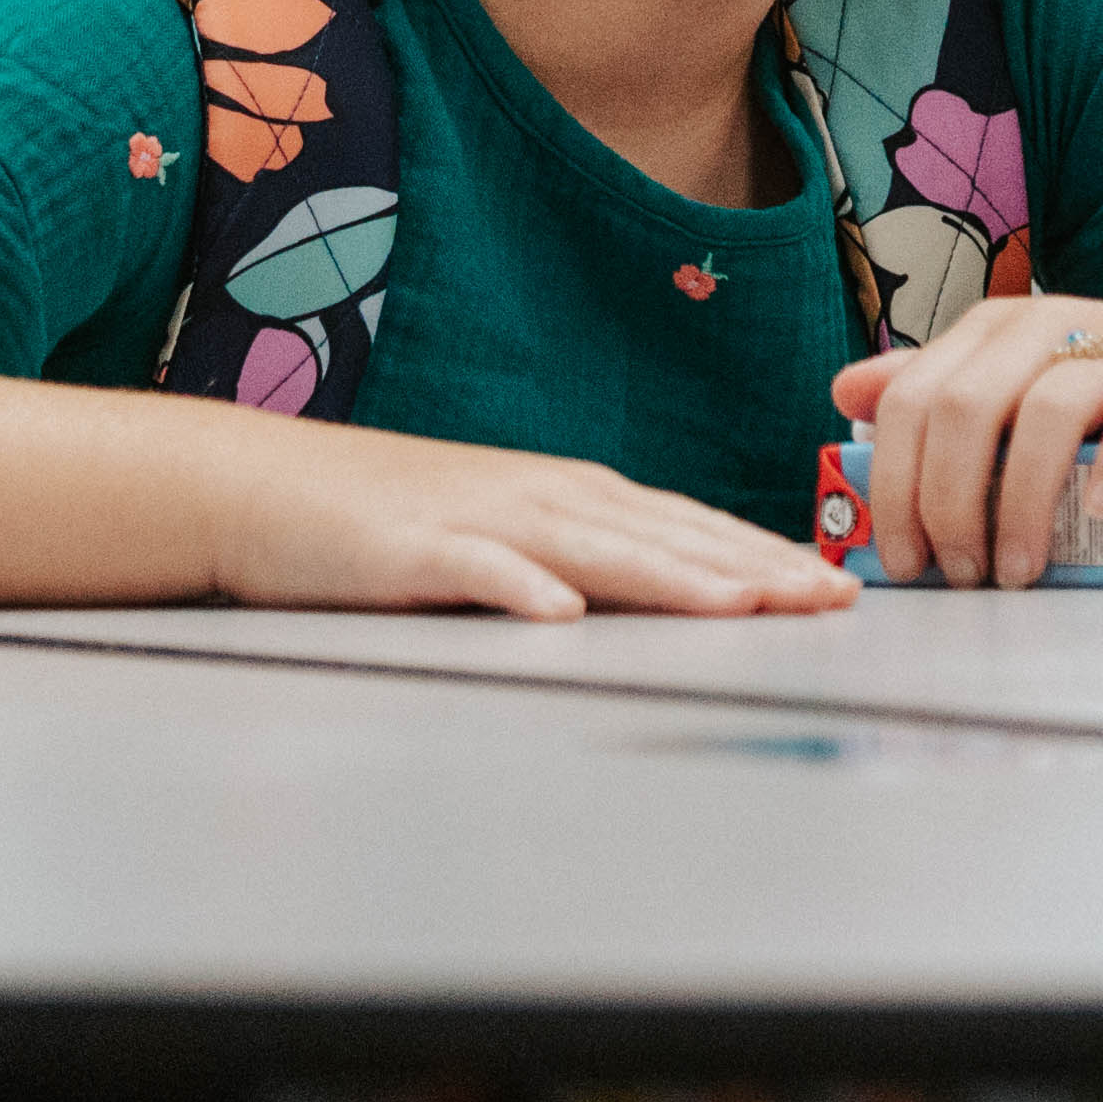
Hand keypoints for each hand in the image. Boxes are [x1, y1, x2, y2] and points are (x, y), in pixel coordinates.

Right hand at [199, 423, 850, 623]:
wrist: (266, 487)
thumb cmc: (392, 521)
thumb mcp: (505, 534)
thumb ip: (580, 559)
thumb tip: (668, 590)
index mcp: (573, 496)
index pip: (690, 526)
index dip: (765, 555)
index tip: (836, 587)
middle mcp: (543, 497)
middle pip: (666, 535)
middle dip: (754, 567)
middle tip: (831, 599)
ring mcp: (480, 519)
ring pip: (593, 549)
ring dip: (670, 576)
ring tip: (740, 605)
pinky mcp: (412, 550)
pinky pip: (475, 571)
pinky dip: (519, 589)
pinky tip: (560, 615)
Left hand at [831, 293, 1102, 587]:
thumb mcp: (1026, 403)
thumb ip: (940, 397)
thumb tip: (845, 391)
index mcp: (996, 329)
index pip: (912, 398)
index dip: (897, 484)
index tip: (906, 560)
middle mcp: (1051, 320)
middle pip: (966, 406)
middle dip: (948, 502)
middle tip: (961, 574)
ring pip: (1047, 411)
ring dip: (1022, 504)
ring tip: (1021, 570)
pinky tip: (1096, 515)